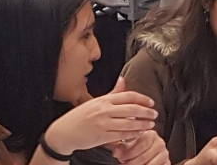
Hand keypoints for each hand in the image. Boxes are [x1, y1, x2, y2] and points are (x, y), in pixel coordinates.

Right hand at [42, 78, 157, 154]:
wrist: (62, 133)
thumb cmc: (79, 117)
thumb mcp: (95, 101)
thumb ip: (112, 93)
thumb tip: (122, 80)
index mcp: (103, 100)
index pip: (128, 96)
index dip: (143, 99)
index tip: (151, 103)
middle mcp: (104, 110)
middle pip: (131, 109)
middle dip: (146, 112)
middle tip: (154, 114)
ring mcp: (103, 124)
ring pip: (129, 123)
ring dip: (142, 124)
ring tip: (150, 124)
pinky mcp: (101, 136)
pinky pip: (121, 135)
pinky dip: (133, 134)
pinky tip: (139, 133)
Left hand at [108, 129, 168, 164]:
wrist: (143, 153)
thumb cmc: (135, 148)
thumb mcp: (128, 144)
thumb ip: (122, 147)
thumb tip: (116, 152)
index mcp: (152, 135)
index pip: (143, 143)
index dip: (130, 152)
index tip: (121, 158)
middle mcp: (160, 143)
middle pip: (145, 156)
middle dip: (131, 162)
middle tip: (123, 164)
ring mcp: (164, 154)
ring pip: (151, 164)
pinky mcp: (166, 163)